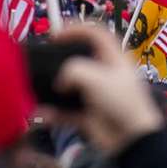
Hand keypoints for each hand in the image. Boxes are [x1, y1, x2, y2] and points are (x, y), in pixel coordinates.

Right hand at [51, 22, 163, 154]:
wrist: (132, 138)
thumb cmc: (120, 101)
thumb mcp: (96, 77)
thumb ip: (73, 70)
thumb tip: (60, 82)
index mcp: (114, 59)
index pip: (97, 34)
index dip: (77, 29)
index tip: (55, 34)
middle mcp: (105, 74)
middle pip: (80, 59)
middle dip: (60, 60)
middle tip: (41, 62)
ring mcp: (97, 94)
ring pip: (70, 86)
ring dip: (52, 89)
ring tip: (34, 88)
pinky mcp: (89, 114)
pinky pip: (66, 111)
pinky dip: (54, 113)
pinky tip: (42, 114)